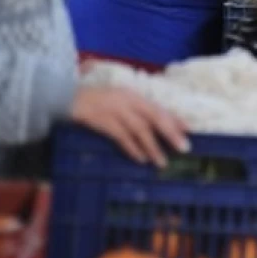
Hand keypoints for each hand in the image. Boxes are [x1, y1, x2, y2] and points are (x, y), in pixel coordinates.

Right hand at [71, 86, 190, 166]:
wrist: (66, 98)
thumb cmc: (95, 101)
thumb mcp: (118, 101)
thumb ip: (135, 111)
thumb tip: (153, 126)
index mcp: (134, 95)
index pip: (159, 108)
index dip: (175, 119)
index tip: (189, 130)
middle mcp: (128, 101)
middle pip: (154, 118)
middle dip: (171, 133)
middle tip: (184, 148)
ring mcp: (115, 110)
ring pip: (140, 130)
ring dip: (152, 147)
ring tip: (162, 162)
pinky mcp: (103, 121)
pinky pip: (121, 137)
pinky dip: (132, 148)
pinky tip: (141, 159)